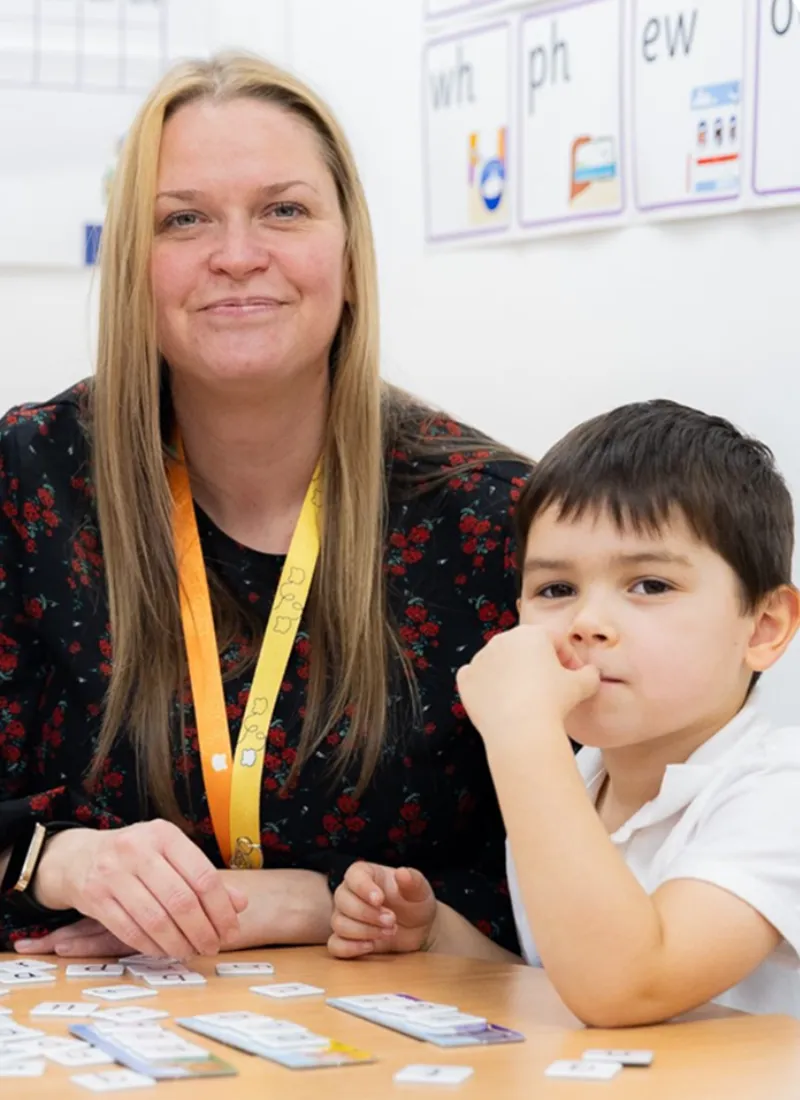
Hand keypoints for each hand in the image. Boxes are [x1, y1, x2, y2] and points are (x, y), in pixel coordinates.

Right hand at [31, 821, 248, 957]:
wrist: (79, 857)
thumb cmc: (136, 857)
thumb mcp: (170, 855)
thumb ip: (203, 877)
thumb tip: (240, 904)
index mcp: (164, 834)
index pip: (202, 876)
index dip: (221, 909)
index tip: (230, 930)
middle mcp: (137, 849)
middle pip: (181, 900)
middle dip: (202, 931)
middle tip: (212, 947)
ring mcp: (113, 873)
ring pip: (155, 920)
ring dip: (178, 943)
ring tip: (191, 951)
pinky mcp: (94, 897)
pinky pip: (130, 931)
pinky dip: (152, 947)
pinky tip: (165, 951)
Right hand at [328, 862, 436, 958]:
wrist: (417, 929)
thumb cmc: (415, 903)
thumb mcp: (420, 891)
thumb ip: (413, 881)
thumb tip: (402, 873)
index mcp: (366, 874)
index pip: (353, 876)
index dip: (363, 888)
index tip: (380, 900)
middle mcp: (350, 893)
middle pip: (342, 901)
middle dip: (368, 914)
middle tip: (392, 920)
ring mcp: (345, 917)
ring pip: (339, 923)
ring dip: (364, 931)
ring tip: (389, 932)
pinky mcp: (346, 939)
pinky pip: (335, 945)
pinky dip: (350, 948)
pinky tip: (371, 946)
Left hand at [456, 625, 599, 744]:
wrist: (519, 729)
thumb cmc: (552, 702)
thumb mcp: (583, 685)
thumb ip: (590, 674)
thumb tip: (591, 673)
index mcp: (531, 633)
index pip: (555, 640)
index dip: (568, 658)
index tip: (574, 676)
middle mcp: (502, 639)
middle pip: (525, 649)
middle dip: (539, 664)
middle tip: (551, 688)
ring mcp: (480, 658)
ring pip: (500, 662)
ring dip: (512, 674)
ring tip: (526, 698)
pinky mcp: (466, 679)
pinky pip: (478, 678)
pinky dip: (488, 686)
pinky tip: (501, 701)